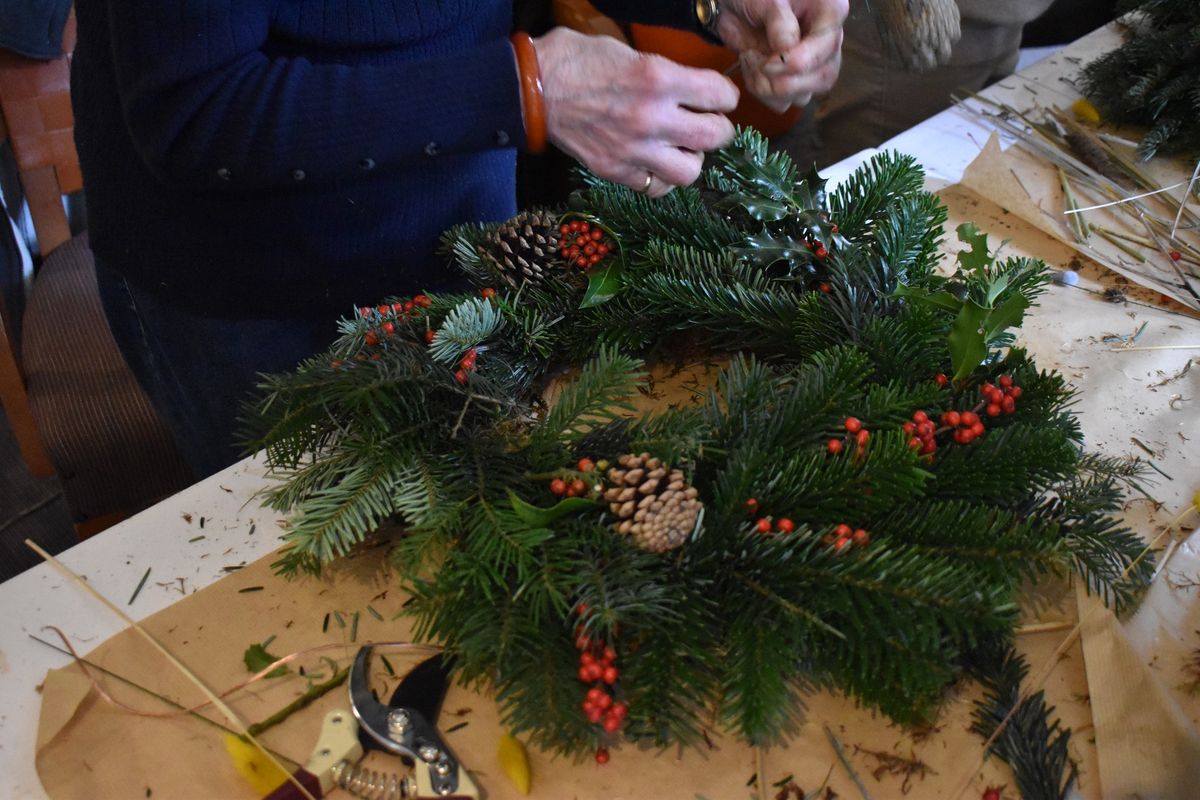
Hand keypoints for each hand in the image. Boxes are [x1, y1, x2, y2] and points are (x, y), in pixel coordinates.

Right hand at [534, 27, 738, 197]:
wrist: (532, 90)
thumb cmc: (576, 61)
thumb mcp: (626, 50)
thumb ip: (661, 72)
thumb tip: (687, 84)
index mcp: (657, 78)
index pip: (720, 95)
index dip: (725, 96)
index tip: (719, 98)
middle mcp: (651, 118)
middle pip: (715, 136)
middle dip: (719, 129)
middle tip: (709, 124)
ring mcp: (633, 149)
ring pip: (690, 171)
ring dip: (693, 159)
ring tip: (683, 148)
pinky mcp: (615, 170)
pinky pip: (655, 187)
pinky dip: (661, 178)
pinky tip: (656, 163)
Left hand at [716, 0, 847, 111]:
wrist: (733, 6)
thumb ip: (779, 22)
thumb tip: (787, 50)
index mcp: (830, 13)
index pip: (828, 46)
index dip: (800, 62)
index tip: (770, 63)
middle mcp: (825, 43)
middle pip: (823, 78)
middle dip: (787, 82)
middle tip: (760, 65)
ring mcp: (810, 66)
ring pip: (802, 96)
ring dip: (768, 86)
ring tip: (750, 58)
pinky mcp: (790, 82)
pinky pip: (781, 103)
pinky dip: (760, 90)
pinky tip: (750, 65)